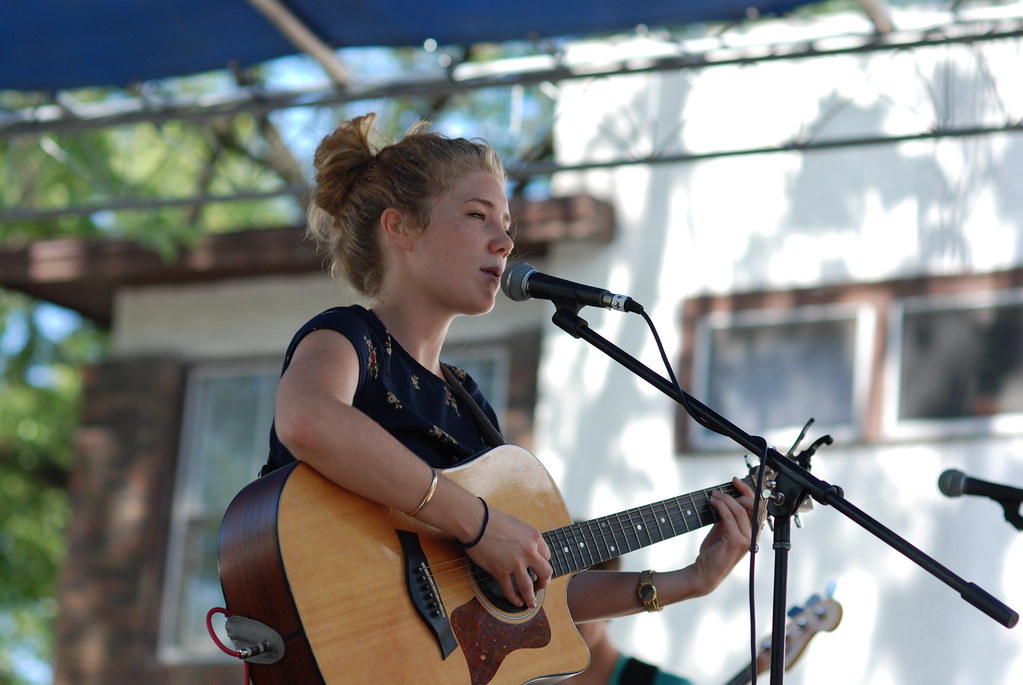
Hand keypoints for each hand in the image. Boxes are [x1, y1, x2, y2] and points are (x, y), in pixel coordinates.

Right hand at [463, 506, 551, 608]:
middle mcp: (529, 550)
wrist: (475, 521)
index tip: (538, 569)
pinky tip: (517, 602)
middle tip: (540, 587)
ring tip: (531, 603)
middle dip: (544, 583)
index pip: (547, 555)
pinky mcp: (500, 571)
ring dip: (531, 598)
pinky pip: (510, 589)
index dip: (543, 564)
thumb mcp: (516, 525)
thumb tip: (526, 551)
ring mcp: (515, 562)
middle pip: (546, 572)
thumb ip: (524, 538)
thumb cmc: (491, 519)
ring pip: (529, 586)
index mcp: (534, 537)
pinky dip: (514, 599)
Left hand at [689, 477, 755, 594]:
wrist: (705, 573)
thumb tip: (725, 500)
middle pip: (752, 506)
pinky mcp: (736, 541)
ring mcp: (746, 539)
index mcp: (752, 533)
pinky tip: (713, 502)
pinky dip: (720, 506)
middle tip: (725, 486)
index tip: (736, 481)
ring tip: (714, 494)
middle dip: (740, 492)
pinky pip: (729, 517)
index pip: (757, 508)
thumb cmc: (712, 554)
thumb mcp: (722, 531)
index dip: (748, 492)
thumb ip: (727, 518)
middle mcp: (752, 536)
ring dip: (725, 498)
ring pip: (739, 510)